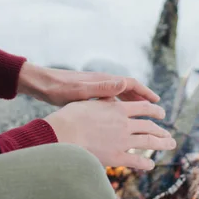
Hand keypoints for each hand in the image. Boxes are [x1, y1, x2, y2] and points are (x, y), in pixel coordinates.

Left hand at [18, 63, 159, 105]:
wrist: (41, 84)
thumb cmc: (58, 89)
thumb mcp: (79, 91)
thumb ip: (101, 89)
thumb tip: (123, 83)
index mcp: (103, 80)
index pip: (130, 83)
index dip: (145, 93)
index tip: (157, 102)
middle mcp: (101, 82)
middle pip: (128, 89)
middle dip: (142, 99)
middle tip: (156, 111)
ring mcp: (94, 87)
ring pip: (119, 95)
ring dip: (131, 103)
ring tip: (143, 116)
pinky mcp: (88, 93)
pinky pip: (109, 100)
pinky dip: (118, 106)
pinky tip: (118, 118)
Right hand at [43, 98, 175, 169]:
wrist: (63, 133)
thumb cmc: (70, 116)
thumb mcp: (89, 101)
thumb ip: (104, 100)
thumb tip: (114, 93)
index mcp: (118, 108)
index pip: (143, 108)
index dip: (154, 111)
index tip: (161, 113)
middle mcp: (124, 124)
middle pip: (149, 126)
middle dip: (161, 130)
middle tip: (168, 134)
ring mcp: (122, 141)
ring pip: (149, 142)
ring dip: (162, 143)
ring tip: (170, 145)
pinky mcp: (116, 157)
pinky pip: (137, 160)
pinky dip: (146, 163)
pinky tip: (150, 164)